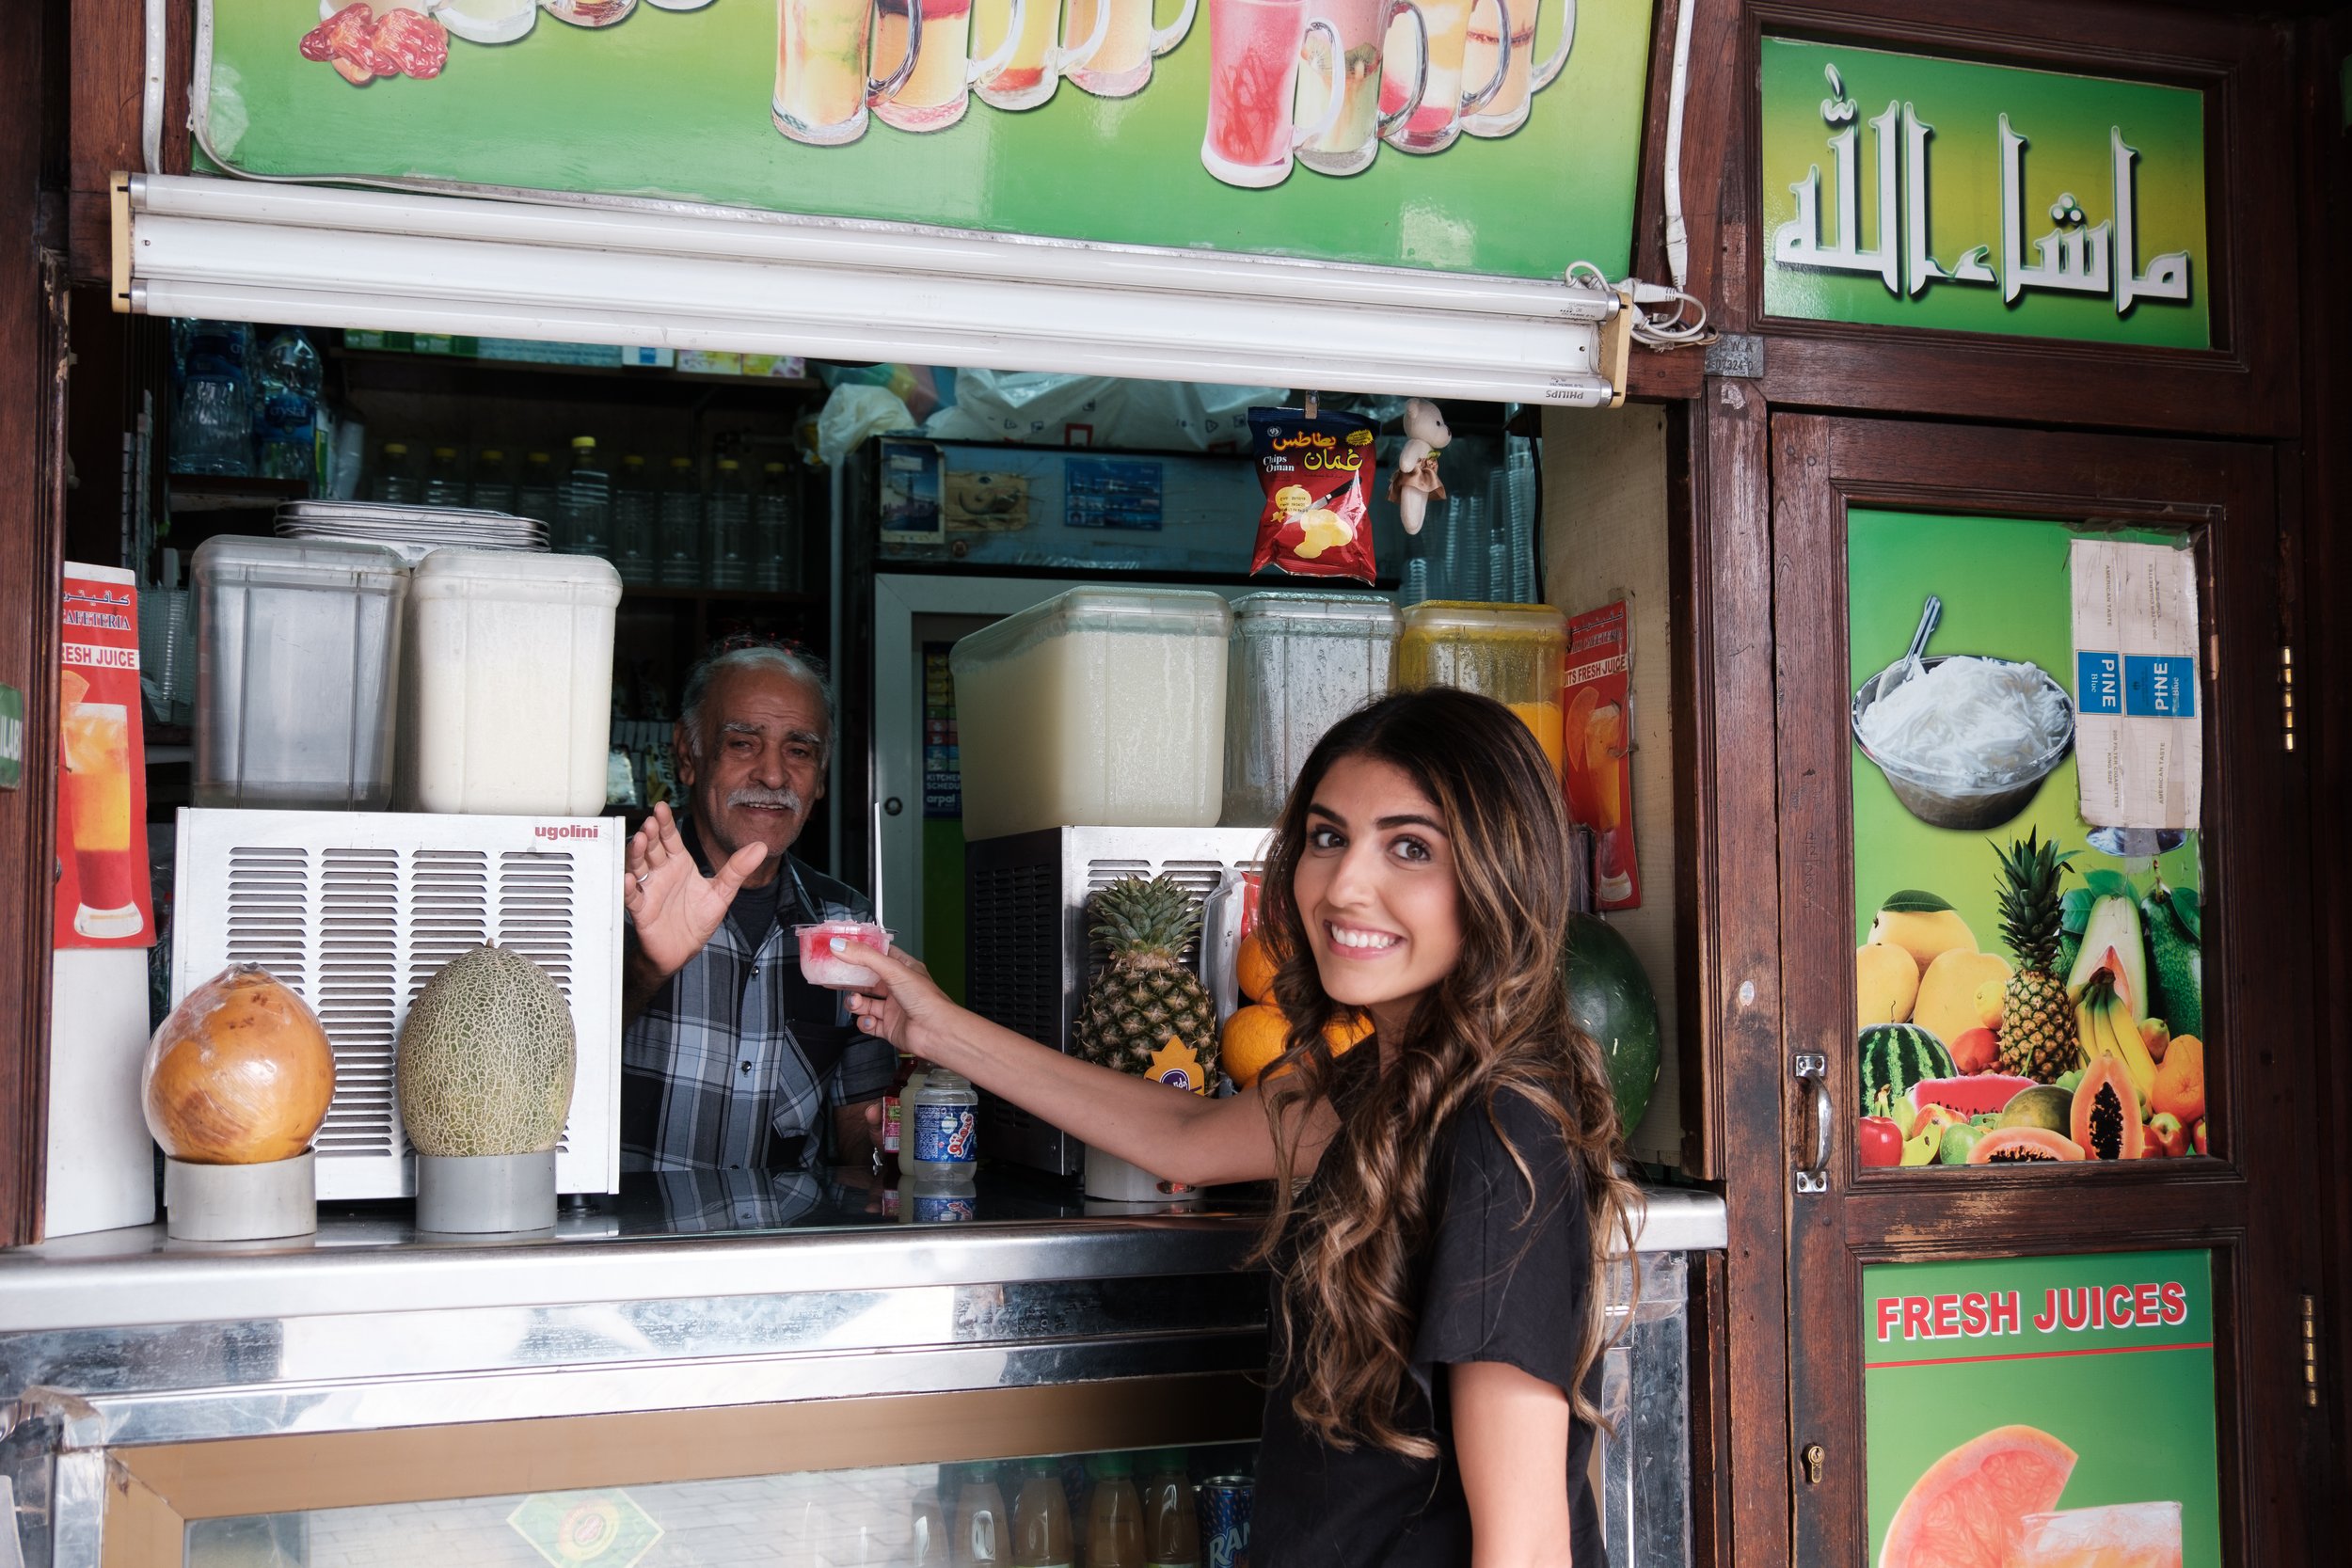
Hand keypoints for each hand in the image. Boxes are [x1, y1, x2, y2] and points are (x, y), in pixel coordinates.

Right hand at [623, 802, 767, 979]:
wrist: (683, 950)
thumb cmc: (697, 920)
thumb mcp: (721, 893)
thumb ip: (737, 869)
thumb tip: (761, 846)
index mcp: (679, 864)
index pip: (669, 839)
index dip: (665, 824)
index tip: (661, 808)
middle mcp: (661, 873)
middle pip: (652, 849)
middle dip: (649, 835)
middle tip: (650, 822)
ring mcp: (649, 890)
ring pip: (638, 867)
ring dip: (636, 854)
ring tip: (638, 841)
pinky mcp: (641, 910)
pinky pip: (632, 897)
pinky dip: (628, 888)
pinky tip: (629, 879)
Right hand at [841, 943, 960, 1060]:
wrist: (936, 1032)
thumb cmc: (928, 1000)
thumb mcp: (894, 970)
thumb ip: (865, 957)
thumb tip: (841, 945)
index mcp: (905, 969)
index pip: (880, 954)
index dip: (862, 951)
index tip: (843, 948)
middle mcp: (899, 988)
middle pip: (868, 979)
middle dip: (852, 979)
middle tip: (836, 976)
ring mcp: (893, 1008)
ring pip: (865, 1002)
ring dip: (855, 1002)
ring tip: (854, 1001)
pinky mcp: (889, 1027)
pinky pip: (868, 1024)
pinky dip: (864, 1022)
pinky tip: (868, 1019)